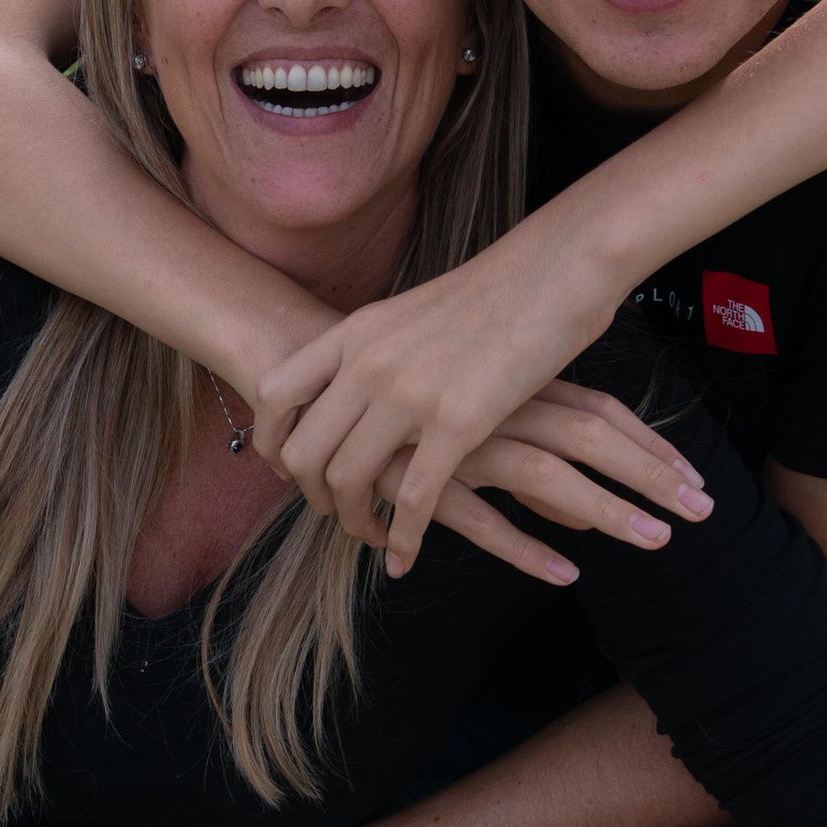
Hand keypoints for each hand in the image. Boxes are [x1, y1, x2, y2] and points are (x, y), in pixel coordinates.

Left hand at [254, 264, 708, 580]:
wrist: (554, 271)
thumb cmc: (495, 293)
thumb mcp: (411, 311)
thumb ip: (376, 347)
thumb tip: (355, 381)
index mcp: (354, 332)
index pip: (273, 393)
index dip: (272, 441)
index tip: (288, 469)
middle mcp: (368, 363)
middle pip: (304, 450)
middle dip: (311, 496)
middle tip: (334, 513)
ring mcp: (409, 393)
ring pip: (348, 480)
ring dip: (353, 521)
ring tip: (369, 535)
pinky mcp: (457, 423)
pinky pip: (413, 499)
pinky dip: (402, 538)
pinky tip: (405, 556)